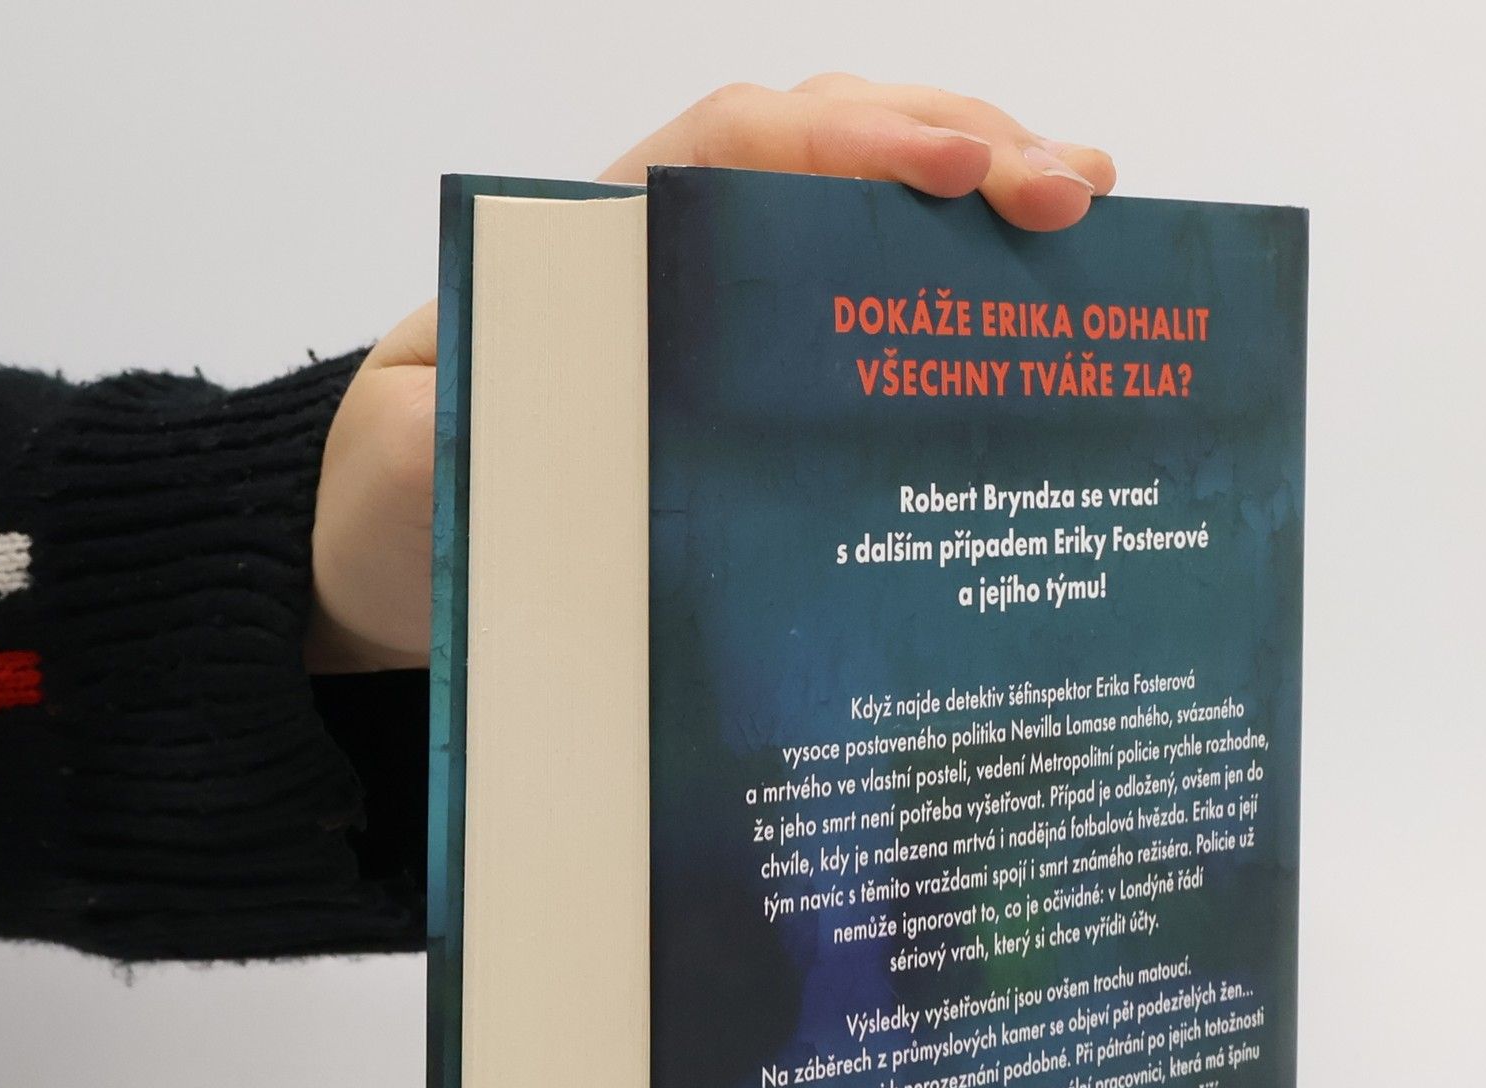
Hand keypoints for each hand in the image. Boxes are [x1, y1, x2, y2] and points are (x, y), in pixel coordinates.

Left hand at [308, 77, 1115, 671]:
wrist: (393, 543)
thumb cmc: (407, 500)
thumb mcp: (409, 474)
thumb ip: (454, 442)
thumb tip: (545, 423)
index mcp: (593, 249)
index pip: (735, 151)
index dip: (851, 146)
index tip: (952, 176)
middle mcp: (671, 253)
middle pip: (826, 151)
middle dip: (958, 151)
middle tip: (1077, 193)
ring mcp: (719, 304)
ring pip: (859, 207)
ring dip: (976, 194)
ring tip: (1091, 214)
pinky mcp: (751, 367)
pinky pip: (859, 297)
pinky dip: (948, 284)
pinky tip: (1029, 302)